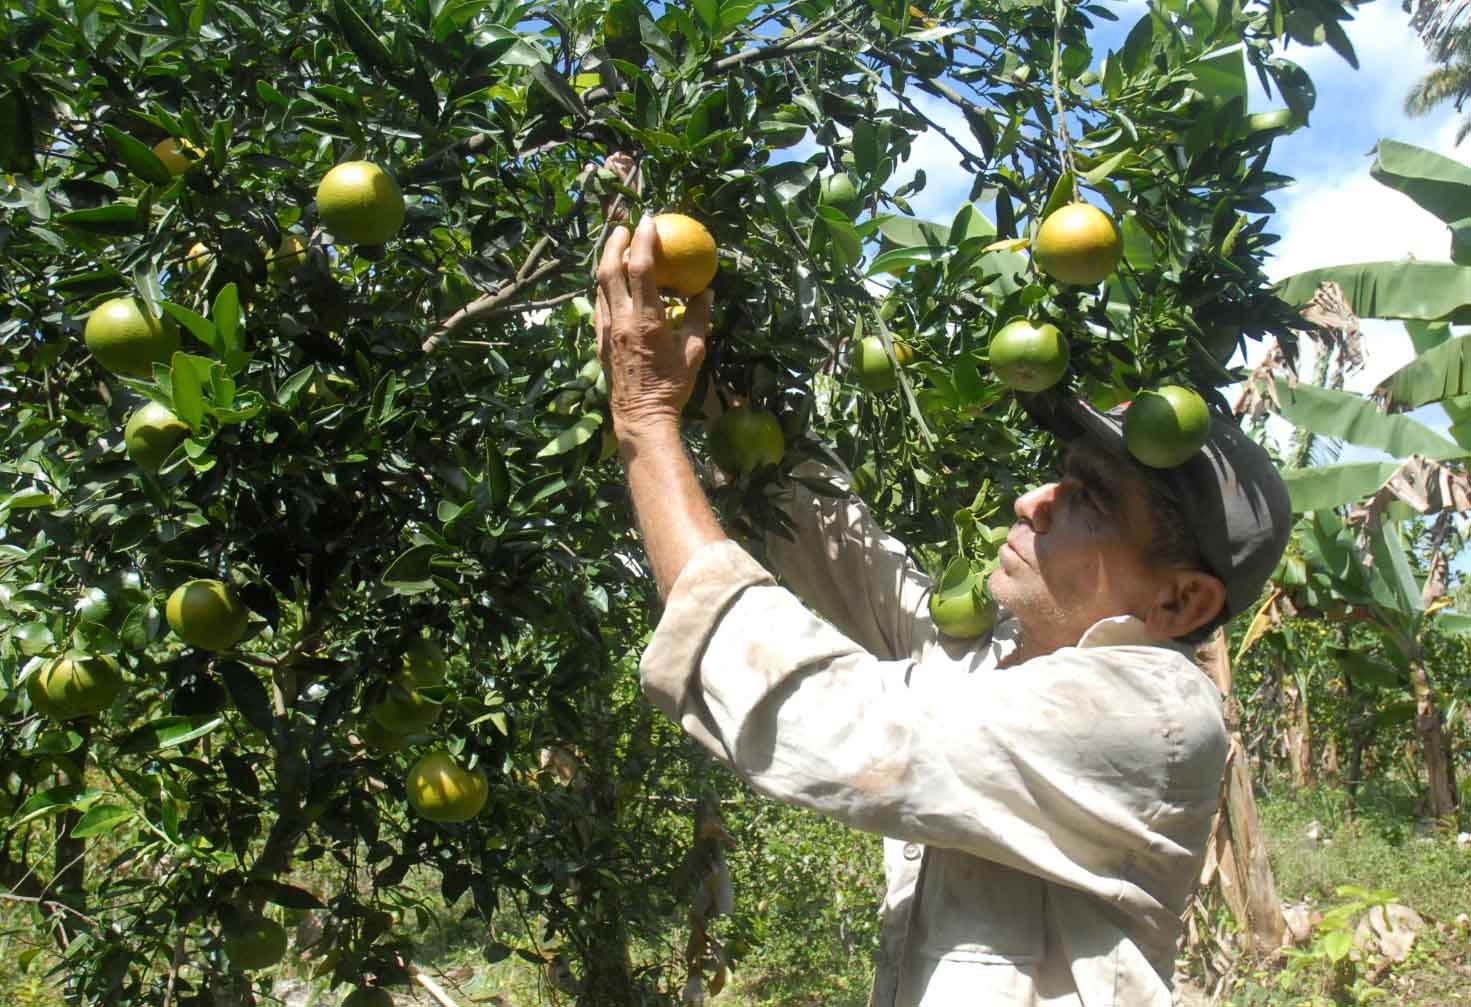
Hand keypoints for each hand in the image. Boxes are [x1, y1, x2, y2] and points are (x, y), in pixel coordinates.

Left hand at [595, 217, 712, 440]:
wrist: (641, 416)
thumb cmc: (672, 386)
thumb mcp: (694, 351)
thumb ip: (699, 318)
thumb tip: (705, 291)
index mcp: (647, 320)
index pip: (641, 269)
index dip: (645, 240)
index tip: (650, 221)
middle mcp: (621, 321)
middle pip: (610, 270)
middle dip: (614, 243)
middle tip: (624, 227)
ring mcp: (607, 331)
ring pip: (600, 287)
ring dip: (607, 263)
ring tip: (617, 249)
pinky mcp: (600, 342)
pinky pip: (599, 307)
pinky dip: (605, 289)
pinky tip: (613, 286)